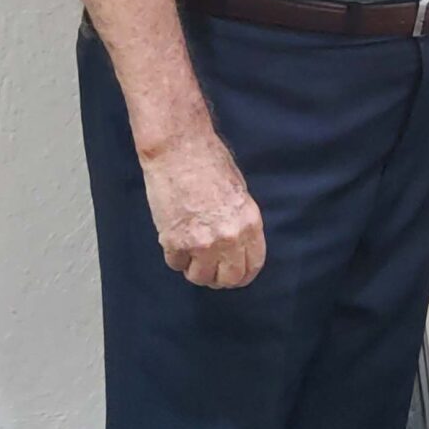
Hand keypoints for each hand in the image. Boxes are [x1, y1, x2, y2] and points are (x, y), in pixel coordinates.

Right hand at [139, 126, 266, 288]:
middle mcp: (230, 238)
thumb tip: (235, 244)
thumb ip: (239, 222)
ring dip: (194, 269)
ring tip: (190, 254)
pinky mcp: (175, 241)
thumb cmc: (209, 161)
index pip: (253, 266)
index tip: (233, 274)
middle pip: (229, 279)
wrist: (179, 149)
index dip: (243, 274)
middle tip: (210, 269)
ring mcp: (202, 242)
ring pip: (200, 277)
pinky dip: (175, 256)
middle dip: (219, 278)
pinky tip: (174, 239)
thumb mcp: (239, 192)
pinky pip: (176, 264)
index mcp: (250, 224)